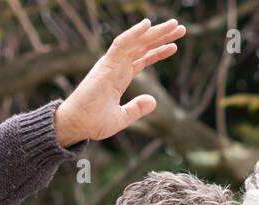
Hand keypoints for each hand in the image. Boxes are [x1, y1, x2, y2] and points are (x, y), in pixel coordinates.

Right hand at [54, 19, 186, 146]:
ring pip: (136, 42)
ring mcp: (111, 64)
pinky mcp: (105, 65)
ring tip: (175, 24)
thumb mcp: (122, 117)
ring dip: (155, 32)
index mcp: (120, 77)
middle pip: (142, 46)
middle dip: (161, 36)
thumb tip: (154, 101)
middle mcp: (116, 66)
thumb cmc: (93, 122)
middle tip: (180, 28)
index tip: (174, 46)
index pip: (142, 59)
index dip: (158, 51)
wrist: (77, 126)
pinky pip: (121, 44)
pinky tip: (148, 24)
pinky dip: (134, 33)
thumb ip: (137, 109)